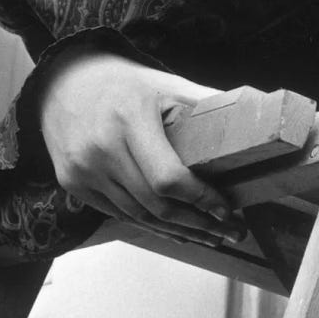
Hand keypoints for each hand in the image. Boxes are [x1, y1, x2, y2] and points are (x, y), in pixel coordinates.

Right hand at [36, 48, 242, 247]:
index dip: (201, 200)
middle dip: (198, 224)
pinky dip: (150, 225)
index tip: (227, 210)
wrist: (63, 81)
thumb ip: (204, 102)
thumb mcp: (164, 82)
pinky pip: (119, 214)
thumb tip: (255, 116)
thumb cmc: (122, 82)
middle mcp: (102, 147)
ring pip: (139, 216)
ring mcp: (83, 169)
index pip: (168, 177)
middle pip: (155, 204)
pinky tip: (175, 230)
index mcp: (130, 117)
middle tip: (230, 231)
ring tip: (210, 236)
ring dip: (178, 232)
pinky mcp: (73, 183)